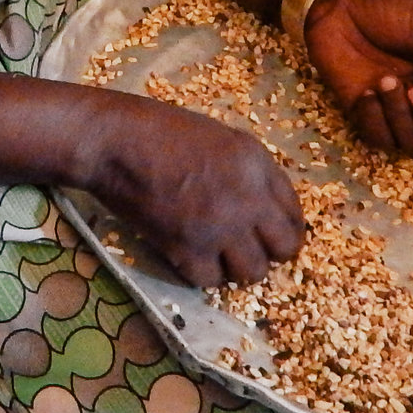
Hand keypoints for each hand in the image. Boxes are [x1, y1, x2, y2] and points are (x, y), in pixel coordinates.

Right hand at [73, 91, 305, 289]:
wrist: (117, 144)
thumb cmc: (165, 130)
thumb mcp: (225, 138)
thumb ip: (254, 171)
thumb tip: (269, 205)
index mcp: (258, 168)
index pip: (295, 217)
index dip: (286, 230)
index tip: (273, 236)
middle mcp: (248, 202)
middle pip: (283, 251)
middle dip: (269, 251)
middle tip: (249, 247)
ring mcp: (219, 230)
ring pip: (252, 273)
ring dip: (239, 266)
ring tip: (221, 255)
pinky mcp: (187, 251)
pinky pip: (211, 281)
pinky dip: (204, 273)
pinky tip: (193, 256)